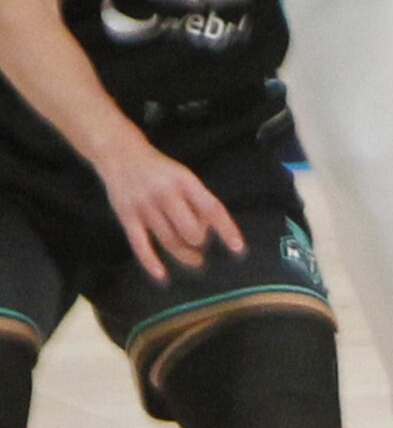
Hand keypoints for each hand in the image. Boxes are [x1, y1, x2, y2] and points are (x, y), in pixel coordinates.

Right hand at [95, 131, 244, 283]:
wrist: (119, 152)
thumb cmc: (160, 171)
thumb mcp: (184, 177)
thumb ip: (199, 201)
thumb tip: (210, 232)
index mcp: (184, 181)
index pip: (211, 208)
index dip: (226, 229)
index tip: (238, 248)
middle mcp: (165, 192)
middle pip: (190, 231)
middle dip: (199, 242)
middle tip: (199, 244)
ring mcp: (145, 205)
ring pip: (170, 241)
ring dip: (184, 254)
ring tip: (194, 258)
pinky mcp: (127, 215)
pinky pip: (140, 243)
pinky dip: (151, 261)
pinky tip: (162, 275)